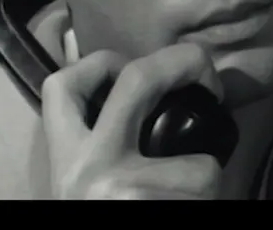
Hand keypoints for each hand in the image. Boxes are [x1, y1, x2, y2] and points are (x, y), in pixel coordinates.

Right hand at [42, 43, 223, 199]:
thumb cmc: (108, 212)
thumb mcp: (90, 183)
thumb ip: (104, 144)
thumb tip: (143, 98)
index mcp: (67, 161)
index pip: (61, 87)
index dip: (99, 63)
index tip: (128, 66)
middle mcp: (87, 169)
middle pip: (138, 78)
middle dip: (184, 62)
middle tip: (205, 73)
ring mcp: (126, 188)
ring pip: (193, 149)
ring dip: (205, 167)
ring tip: (191, 189)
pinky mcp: (159, 205)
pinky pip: (207, 176)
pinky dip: (211, 188)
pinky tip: (194, 203)